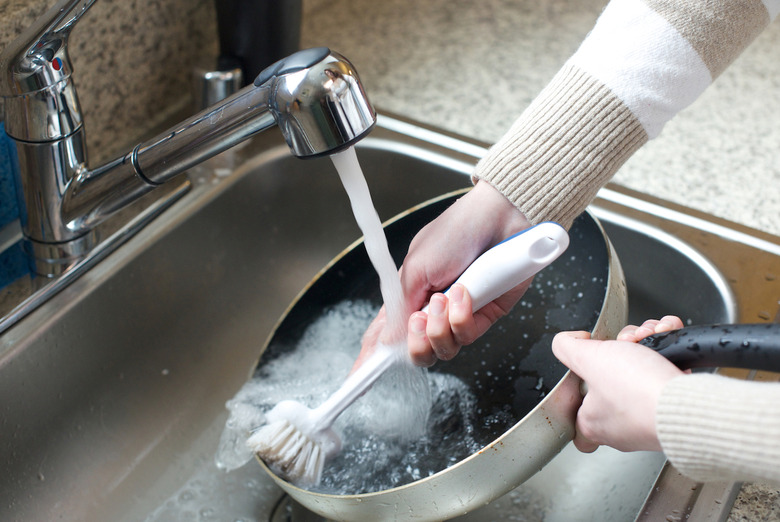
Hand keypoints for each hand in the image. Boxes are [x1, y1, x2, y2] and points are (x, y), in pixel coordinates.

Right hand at [358, 182, 531, 367]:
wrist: (498, 220)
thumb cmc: (456, 232)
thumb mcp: (416, 267)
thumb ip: (400, 307)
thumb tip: (387, 339)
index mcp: (409, 296)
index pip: (386, 333)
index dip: (372, 357)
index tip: (359, 376)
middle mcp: (433, 310)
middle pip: (417, 352)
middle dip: (416, 343)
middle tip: (419, 320)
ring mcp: (459, 316)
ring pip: (444, 350)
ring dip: (441, 326)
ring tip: (445, 297)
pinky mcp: (485, 316)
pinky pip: (468, 336)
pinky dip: (463, 316)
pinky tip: (465, 292)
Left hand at [551, 316, 685, 452]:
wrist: (688, 404)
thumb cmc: (638, 391)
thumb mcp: (588, 358)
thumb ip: (567, 348)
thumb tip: (567, 340)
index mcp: (593, 422)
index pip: (577, 422)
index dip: (578, 398)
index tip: (584, 378)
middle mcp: (621, 426)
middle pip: (611, 382)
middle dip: (620, 352)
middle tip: (626, 343)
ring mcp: (649, 418)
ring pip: (641, 372)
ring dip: (647, 344)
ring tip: (649, 335)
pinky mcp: (675, 407)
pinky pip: (668, 372)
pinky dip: (670, 349)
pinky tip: (667, 335)